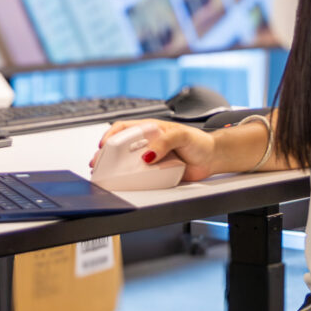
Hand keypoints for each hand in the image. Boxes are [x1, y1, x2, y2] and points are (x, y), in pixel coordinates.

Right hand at [91, 119, 216, 181]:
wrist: (212, 159)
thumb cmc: (199, 142)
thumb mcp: (181, 135)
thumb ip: (164, 142)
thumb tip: (148, 154)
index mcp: (150, 129)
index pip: (124, 128)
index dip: (110, 135)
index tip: (104, 145)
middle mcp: (148, 143)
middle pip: (120, 147)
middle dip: (106, 155)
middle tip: (98, 164)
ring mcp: (150, 159)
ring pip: (128, 163)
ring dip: (115, 169)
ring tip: (106, 175)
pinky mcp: (156, 173)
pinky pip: (140, 177)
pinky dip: (131, 180)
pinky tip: (125, 183)